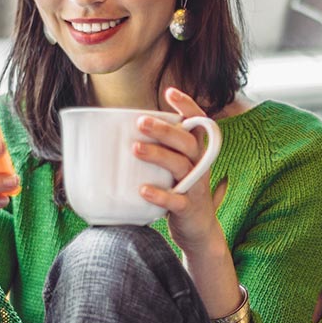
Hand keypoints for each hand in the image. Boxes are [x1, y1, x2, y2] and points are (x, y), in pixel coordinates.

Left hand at [133, 88, 221, 252]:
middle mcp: (199, 165)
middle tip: (141, 121)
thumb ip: (161, 147)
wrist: (198, 230)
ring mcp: (195, 187)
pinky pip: (176, 200)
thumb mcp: (175, 165)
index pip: (198, 123)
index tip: (170, 92)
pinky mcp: (188, 208)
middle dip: (165, 130)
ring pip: (181, 166)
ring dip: (158, 155)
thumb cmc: (179, 189)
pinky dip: (160, 195)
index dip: (187, 106)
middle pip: (187, 142)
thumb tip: (123, 129)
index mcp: (196, 151)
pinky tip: (143, 189)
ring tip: (135, 148)